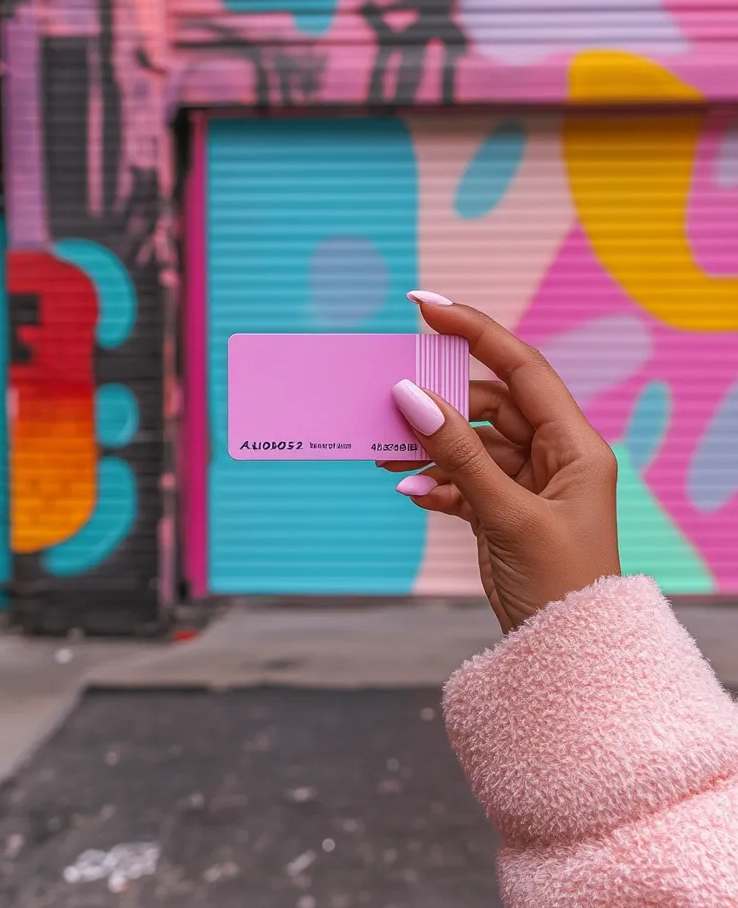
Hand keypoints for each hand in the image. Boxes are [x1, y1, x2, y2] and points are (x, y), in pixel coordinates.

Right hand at [380, 293, 620, 633]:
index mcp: (573, 445)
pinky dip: (436, 484)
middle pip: (487, 405)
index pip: (521, 368)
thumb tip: (411, 397)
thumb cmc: (560, 584)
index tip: (426, 305)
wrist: (566, 654)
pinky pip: (462, 480)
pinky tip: (411, 493)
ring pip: (469, 444)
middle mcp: (552, 456)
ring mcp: (526, 483)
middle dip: (438, 406)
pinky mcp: (503, 510)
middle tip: (387, 405)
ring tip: (386, 455)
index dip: (475, 331)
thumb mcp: (508, 514)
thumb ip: (458, 454)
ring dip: (429, 449)